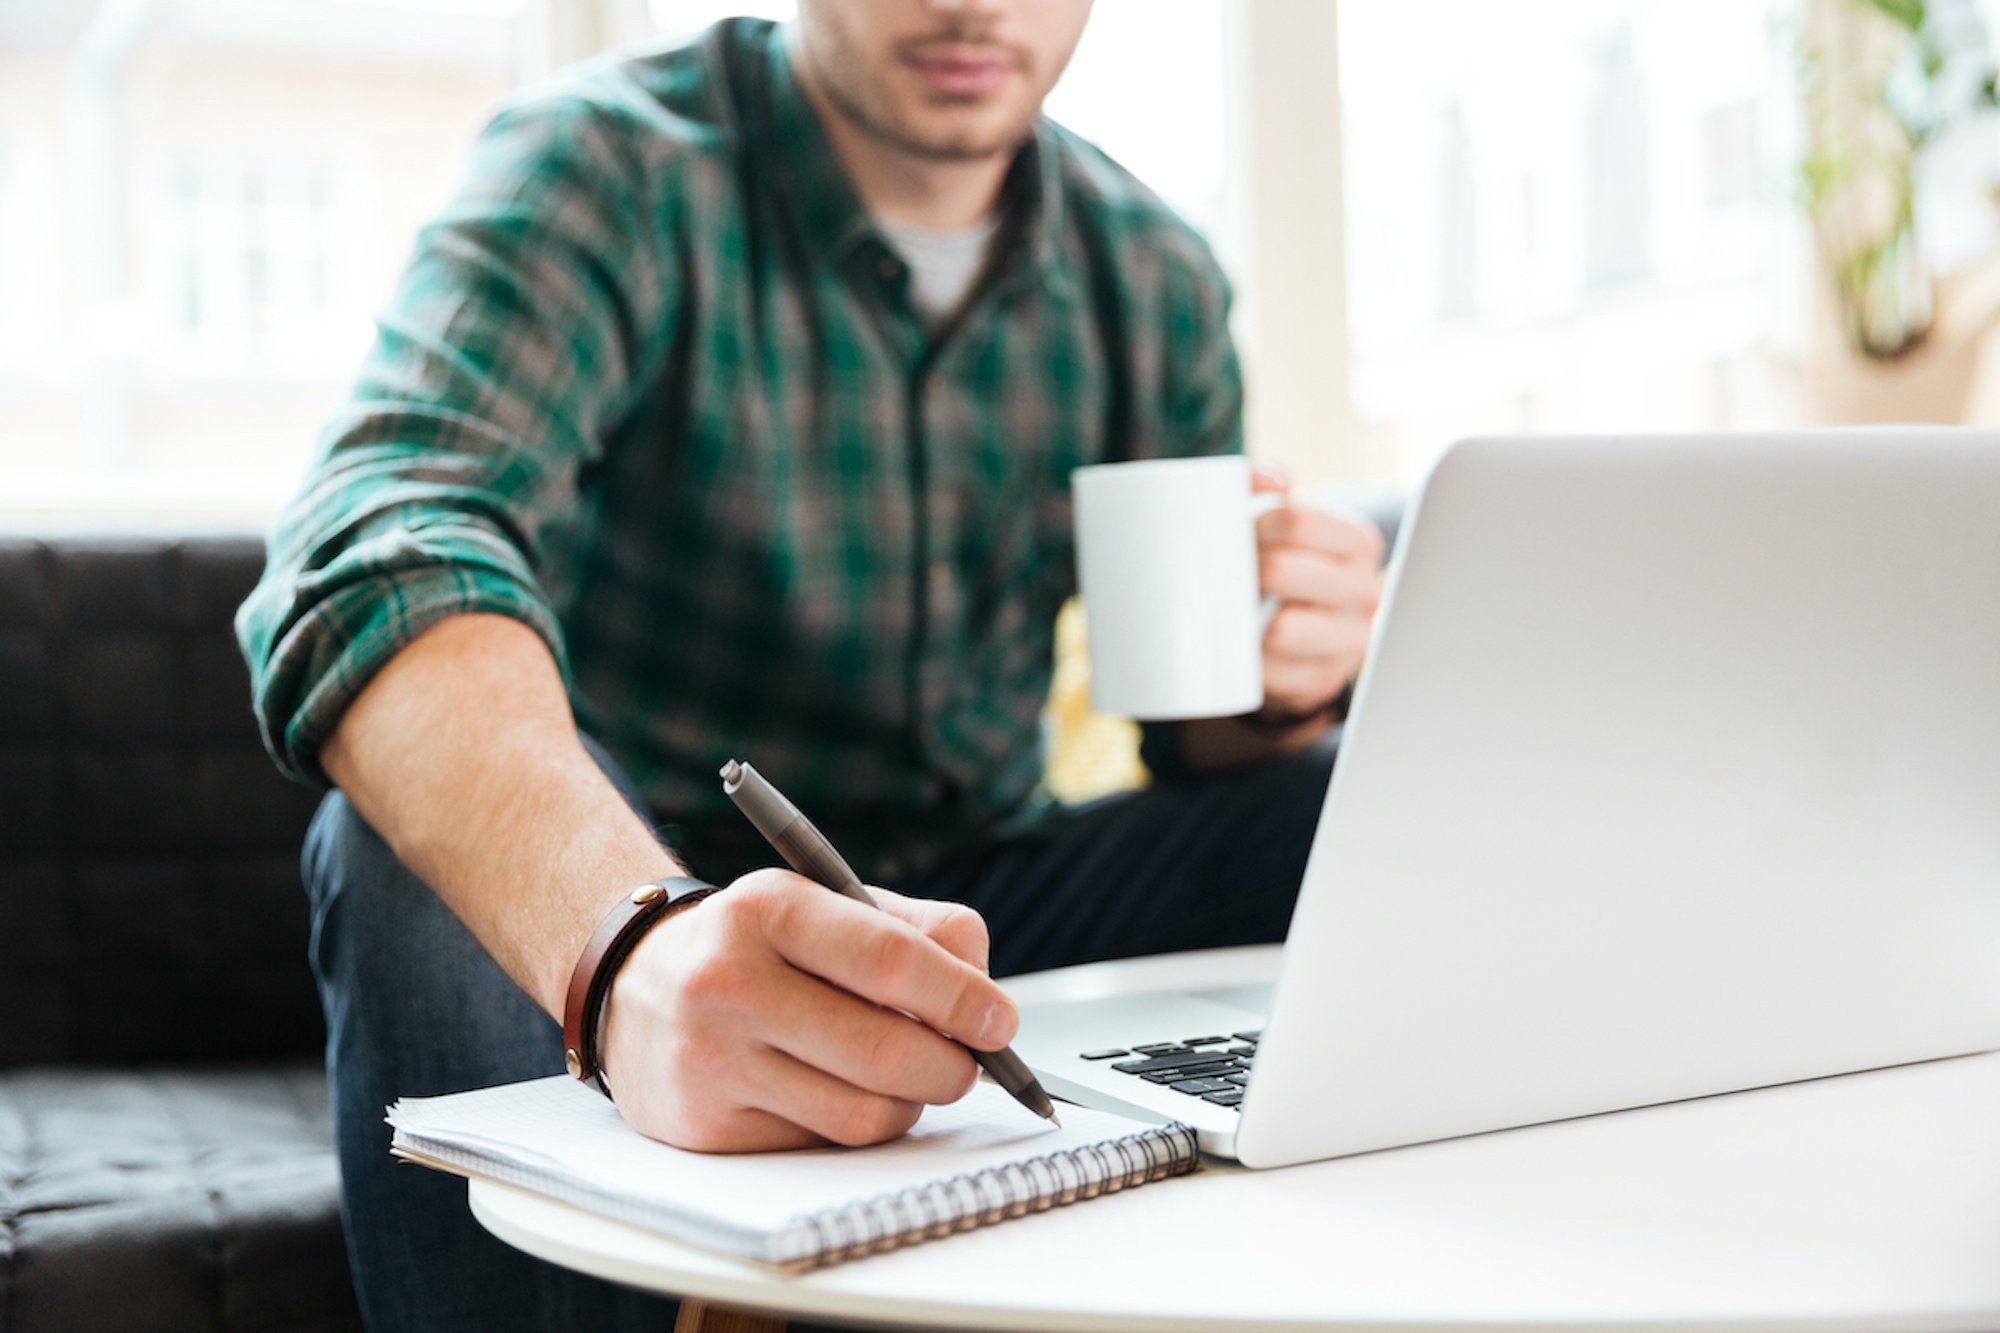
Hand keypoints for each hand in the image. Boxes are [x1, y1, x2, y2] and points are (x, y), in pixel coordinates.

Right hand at [597, 869, 1015, 1151]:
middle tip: (970, 1062)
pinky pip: (820, 1145)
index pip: (889, 960)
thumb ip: (918, 930)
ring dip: (909, 1103)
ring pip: (861, 1114)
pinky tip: (840, 1092)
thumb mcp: (826, 902)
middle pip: (883, 1050)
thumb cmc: (756, 944)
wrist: (632, 984)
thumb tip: (985, 989)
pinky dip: (854, 1125)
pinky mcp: (703, 1127)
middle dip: (952, 1066)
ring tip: (906, 1076)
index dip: (962, 998)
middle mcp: (727, 982)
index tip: (1000, 1022)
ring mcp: (710, 1060)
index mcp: (767, 908)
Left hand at [1250, 463, 1384, 721]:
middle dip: (1242, 571)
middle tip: (1226, 573)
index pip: (1295, 521)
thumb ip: (1263, 480)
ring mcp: (1349, 641)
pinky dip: (1250, 664)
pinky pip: (1275, 673)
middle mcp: (1365, 591)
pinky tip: (1244, 650)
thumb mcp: (1280, 518)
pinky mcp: (1324, 681)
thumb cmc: (1285, 562)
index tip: (1239, 533)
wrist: (1301, 630)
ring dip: (1243, 620)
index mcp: (1358, 542)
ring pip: (1280, 628)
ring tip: (1233, 608)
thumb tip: (1269, 479)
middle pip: (1280, 571)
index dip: (1253, 526)